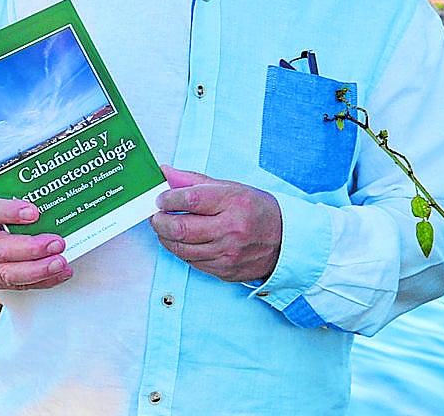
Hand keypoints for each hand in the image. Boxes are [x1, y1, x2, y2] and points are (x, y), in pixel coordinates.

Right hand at [0, 185, 71, 290]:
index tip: (33, 212)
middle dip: (31, 248)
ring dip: (37, 270)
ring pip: (7, 273)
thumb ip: (11, 188)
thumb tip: (46, 179)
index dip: (9, 212)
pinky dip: (42, 281)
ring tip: (60, 262)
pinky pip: (17, 285)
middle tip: (56, 242)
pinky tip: (60, 273)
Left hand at [149, 167, 281, 282]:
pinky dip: (181, 250)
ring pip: (181, 249)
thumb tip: (166, 173)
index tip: (161, 198)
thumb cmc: (257, 210)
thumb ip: (195, 181)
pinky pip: (191, 262)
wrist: (286, 240)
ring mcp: (227, 253)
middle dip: (160, 221)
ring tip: (166, 228)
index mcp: (234, 202)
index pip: (191, 200)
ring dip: (166, 237)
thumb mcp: (231, 188)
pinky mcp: (224, 271)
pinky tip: (182, 241)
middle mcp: (231, 229)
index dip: (168, 199)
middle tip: (157, 215)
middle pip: (181, 228)